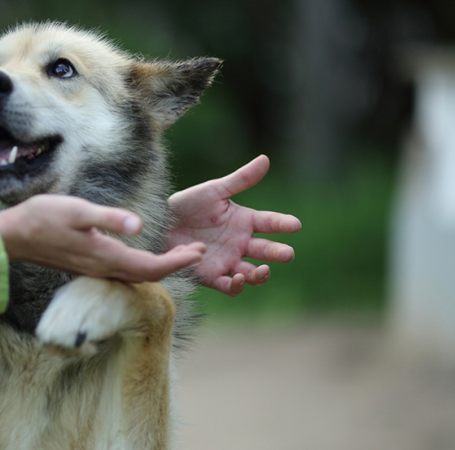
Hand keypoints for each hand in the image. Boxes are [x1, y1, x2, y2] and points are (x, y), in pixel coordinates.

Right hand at [0, 195, 205, 282]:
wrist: (13, 236)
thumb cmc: (42, 217)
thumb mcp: (77, 210)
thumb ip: (110, 218)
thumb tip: (139, 225)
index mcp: (105, 256)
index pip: (151, 267)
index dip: (177, 262)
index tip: (198, 251)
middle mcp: (102, 268)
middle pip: (147, 275)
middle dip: (175, 265)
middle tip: (198, 251)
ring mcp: (94, 269)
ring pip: (136, 276)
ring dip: (160, 267)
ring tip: (180, 253)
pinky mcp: (87, 265)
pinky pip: (123, 273)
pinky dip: (142, 267)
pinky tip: (145, 256)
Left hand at [166, 155, 300, 295]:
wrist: (159, 224)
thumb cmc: (186, 205)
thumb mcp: (213, 191)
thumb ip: (240, 179)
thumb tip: (265, 159)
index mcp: (244, 221)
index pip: (270, 223)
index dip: (283, 224)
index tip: (295, 224)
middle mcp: (239, 243)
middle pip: (265, 250)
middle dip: (277, 253)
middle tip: (287, 254)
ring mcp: (227, 261)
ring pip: (252, 273)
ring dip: (260, 274)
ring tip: (263, 269)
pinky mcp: (211, 276)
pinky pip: (228, 286)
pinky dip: (236, 286)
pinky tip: (238, 278)